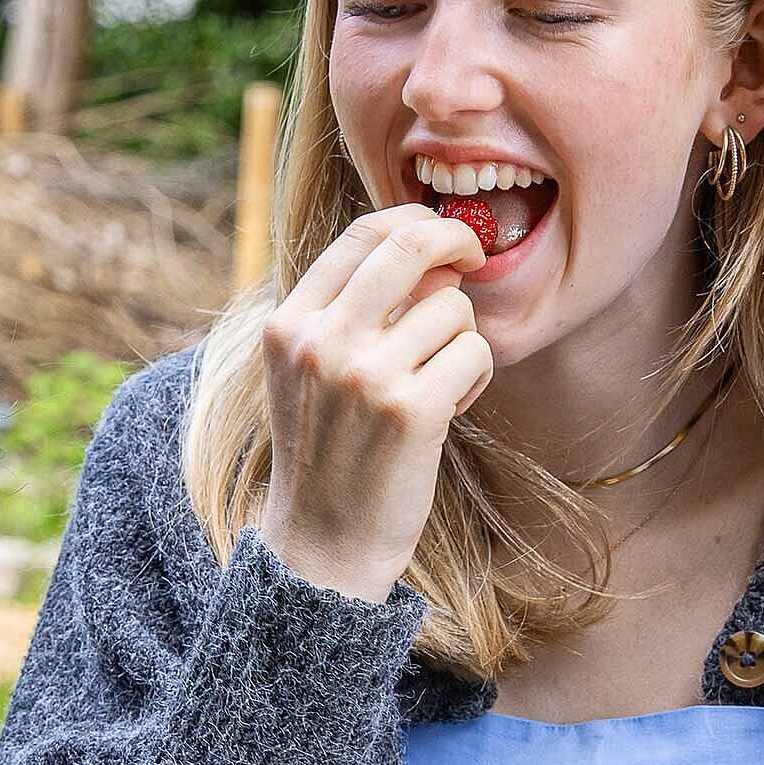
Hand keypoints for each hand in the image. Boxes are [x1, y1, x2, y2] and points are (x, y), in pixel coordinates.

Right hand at [254, 203, 491, 600]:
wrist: (326, 543)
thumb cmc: (330, 451)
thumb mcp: (308, 372)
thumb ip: (349, 310)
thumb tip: (428, 250)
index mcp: (289, 325)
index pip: (361, 234)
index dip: (414, 221)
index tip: (442, 234)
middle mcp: (321, 342)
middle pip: (411, 246)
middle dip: (457, 240)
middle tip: (474, 256)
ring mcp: (364, 375)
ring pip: (453, 308)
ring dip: (461, 342)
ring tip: (437, 384)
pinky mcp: (411, 411)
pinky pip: (474, 353)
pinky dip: (474, 378)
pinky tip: (448, 409)